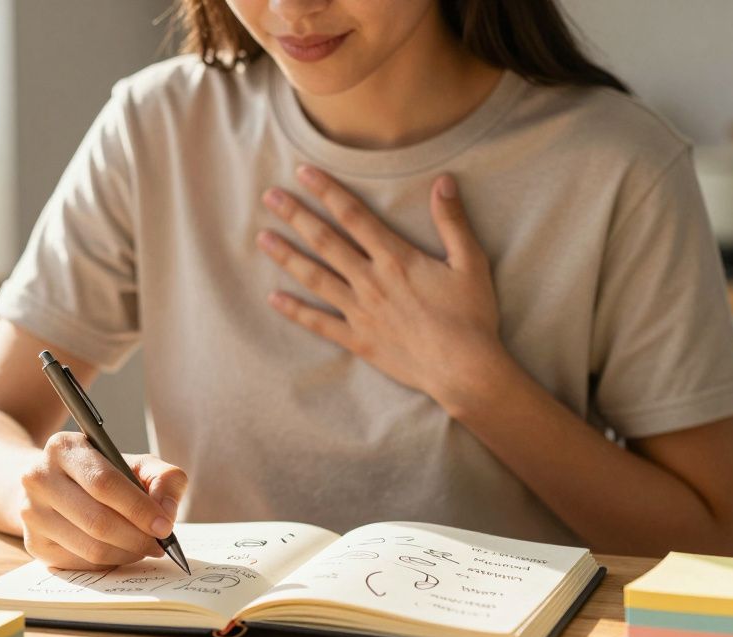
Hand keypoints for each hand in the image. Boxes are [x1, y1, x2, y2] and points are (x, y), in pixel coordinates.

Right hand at [13, 431, 186, 569]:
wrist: (52, 484)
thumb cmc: (100, 473)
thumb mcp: (133, 463)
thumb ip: (162, 478)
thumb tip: (166, 512)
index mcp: (64, 448)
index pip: (104, 483)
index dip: (139, 508)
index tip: (164, 526)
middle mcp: (39, 478)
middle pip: (97, 520)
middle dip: (137, 537)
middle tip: (159, 544)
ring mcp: (31, 513)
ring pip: (91, 547)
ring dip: (127, 553)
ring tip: (144, 547)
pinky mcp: (34, 544)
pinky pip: (81, 563)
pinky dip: (110, 562)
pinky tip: (121, 551)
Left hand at [258, 165, 508, 413]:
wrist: (464, 369)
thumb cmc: (471, 316)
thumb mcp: (470, 262)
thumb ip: (453, 222)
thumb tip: (444, 181)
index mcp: (396, 258)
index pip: (354, 216)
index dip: (327, 191)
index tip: (303, 172)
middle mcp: (371, 281)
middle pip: (326, 241)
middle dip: (296, 216)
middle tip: (269, 197)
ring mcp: (360, 312)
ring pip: (315, 278)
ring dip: (287, 256)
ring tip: (262, 238)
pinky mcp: (358, 340)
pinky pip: (319, 323)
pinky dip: (295, 311)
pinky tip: (273, 298)